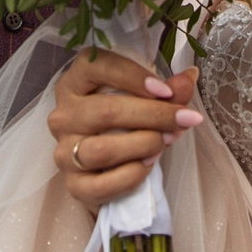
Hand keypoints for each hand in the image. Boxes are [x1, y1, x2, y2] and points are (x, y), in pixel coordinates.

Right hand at [46, 48, 201, 209]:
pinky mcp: (72, 185)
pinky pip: (101, 185)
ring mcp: (63, 152)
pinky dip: (131, 176)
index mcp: (75, 82)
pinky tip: (148, 166)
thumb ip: (166, 90)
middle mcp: (63, 115)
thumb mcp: (142, 98)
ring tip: (167, 142)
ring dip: (143, 145)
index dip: (133, 77)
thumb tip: (188, 78)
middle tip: (183, 120)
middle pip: (105, 111)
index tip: (166, 91)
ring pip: (102, 149)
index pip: (95, 66)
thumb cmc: (123, 122)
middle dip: (153, 115)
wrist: (106, 168)